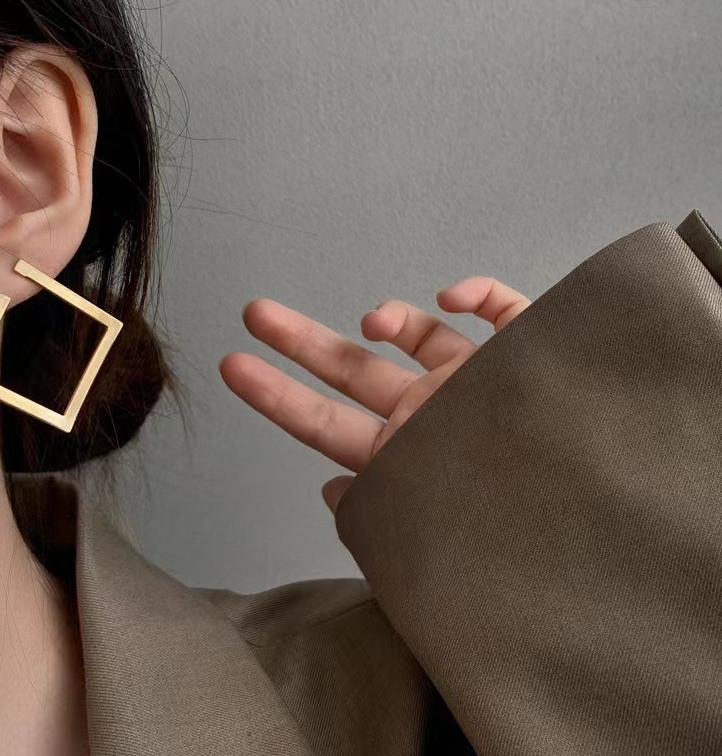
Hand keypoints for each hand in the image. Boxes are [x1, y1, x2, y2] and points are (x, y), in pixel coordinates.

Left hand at [219, 277, 530, 512]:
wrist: (596, 519)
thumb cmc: (510, 533)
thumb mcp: (429, 532)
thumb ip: (374, 513)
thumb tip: (328, 490)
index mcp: (402, 454)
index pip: (323, 423)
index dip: (274, 396)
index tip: (229, 367)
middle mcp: (430, 412)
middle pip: (352, 372)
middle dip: (301, 340)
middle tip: (254, 311)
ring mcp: (473, 379)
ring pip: (417, 333)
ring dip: (388, 317)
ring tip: (373, 324)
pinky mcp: (521, 351)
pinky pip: (498, 307)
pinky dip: (475, 293)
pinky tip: (453, 297)